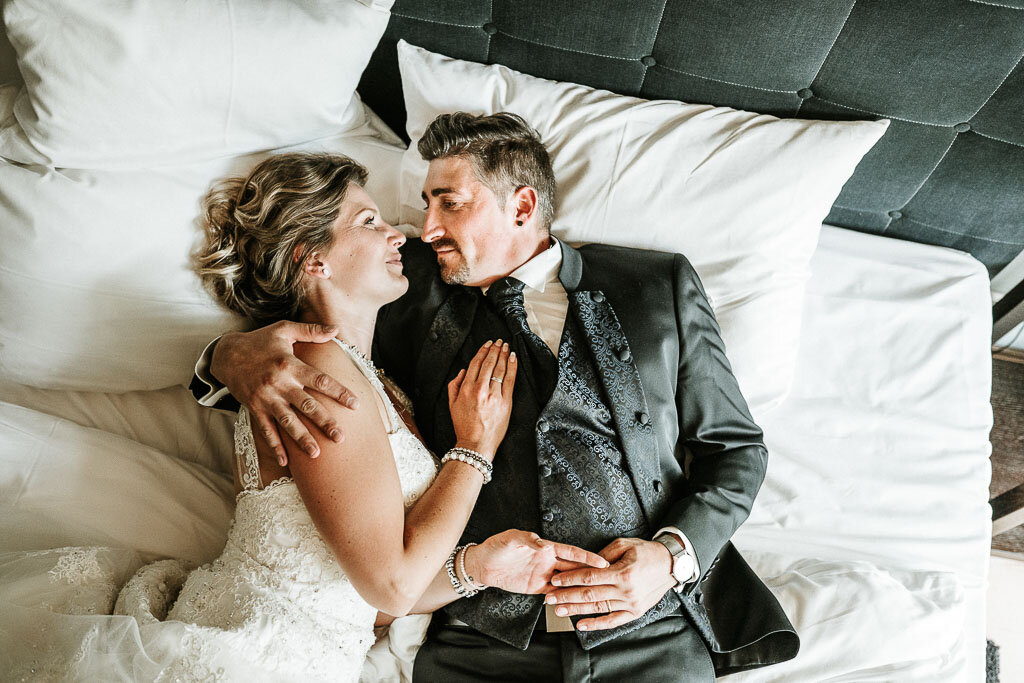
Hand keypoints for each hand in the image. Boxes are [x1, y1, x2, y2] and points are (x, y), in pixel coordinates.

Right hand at [210, 321, 359, 464]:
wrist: (226, 354)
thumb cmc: (260, 340)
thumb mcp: (284, 329)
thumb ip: (311, 331)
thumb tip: (336, 329)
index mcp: (290, 365)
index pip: (320, 380)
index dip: (339, 392)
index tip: (355, 404)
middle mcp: (279, 384)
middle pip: (306, 406)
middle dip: (324, 422)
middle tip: (341, 437)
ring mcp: (266, 398)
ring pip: (287, 422)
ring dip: (302, 439)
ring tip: (316, 454)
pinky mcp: (254, 408)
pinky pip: (266, 430)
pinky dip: (275, 446)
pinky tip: (286, 461)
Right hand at [447, 340, 517, 459]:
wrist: (476, 444)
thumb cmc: (464, 425)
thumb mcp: (452, 404)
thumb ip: (454, 385)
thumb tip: (462, 371)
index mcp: (466, 388)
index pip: (476, 363)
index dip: (483, 351)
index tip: (488, 344)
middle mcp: (479, 389)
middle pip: (489, 363)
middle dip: (495, 349)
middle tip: (499, 341)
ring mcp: (493, 395)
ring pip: (500, 369)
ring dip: (503, 354)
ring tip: (506, 346)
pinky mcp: (505, 402)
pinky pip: (510, 380)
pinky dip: (512, 367)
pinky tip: (513, 358)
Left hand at [464, 530, 607, 594]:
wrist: (482, 564)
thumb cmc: (496, 546)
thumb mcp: (511, 539)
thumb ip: (528, 541)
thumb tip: (543, 544)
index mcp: (546, 547)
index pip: (571, 552)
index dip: (587, 557)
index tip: (602, 562)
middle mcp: (548, 561)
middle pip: (574, 568)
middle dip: (589, 574)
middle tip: (606, 583)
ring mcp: (543, 575)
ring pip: (566, 582)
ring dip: (578, 589)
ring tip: (593, 597)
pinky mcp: (536, 587)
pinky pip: (554, 594)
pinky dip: (563, 599)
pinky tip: (573, 604)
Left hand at [543, 537, 676, 630]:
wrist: (671, 565)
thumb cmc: (647, 552)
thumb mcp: (624, 544)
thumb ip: (604, 554)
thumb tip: (586, 563)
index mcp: (622, 573)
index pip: (589, 577)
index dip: (570, 579)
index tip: (555, 580)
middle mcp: (626, 591)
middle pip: (589, 595)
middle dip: (566, 596)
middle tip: (550, 598)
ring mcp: (630, 604)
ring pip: (597, 609)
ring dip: (576, 610)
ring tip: (559, 610)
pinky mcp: (635, 612)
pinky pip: (613, 621)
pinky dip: (596, 624)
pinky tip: (581, 625)